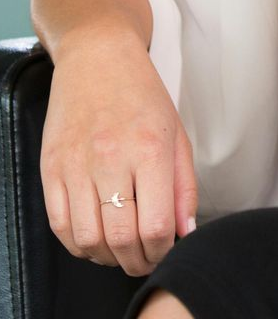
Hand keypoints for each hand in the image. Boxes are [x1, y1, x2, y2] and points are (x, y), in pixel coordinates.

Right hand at [41, 27, 198, 275]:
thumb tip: (185, 230)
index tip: (165, 251)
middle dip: (136, 261)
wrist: (97, 57)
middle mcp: (111, 159)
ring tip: (121, 251)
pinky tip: (95, 239)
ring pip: (88, 239)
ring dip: (107, 257)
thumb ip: (184, 185)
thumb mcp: (177, 133)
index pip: (155, 224)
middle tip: (144, 260)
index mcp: (150, 149)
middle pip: (121, 238)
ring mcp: (76, 165)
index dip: (161, 250)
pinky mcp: (51, 169)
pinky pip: (60, 225)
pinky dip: (78, 243)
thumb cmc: (142, 93)